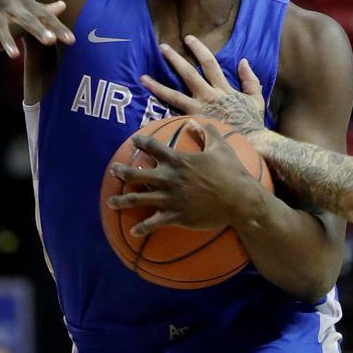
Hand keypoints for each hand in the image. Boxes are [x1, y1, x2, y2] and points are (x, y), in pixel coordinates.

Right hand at [0, 0, 74, 63]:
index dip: (57, 27)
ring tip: (14, 55)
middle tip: (50, 40)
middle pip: (25, 18)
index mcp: (21, 0)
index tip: (72, 40)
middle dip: (37, 29)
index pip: (44, 15)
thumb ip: (39, 6)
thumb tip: (64, 6)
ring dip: (5, 39)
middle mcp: (8, 3)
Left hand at [107, 119, 267, 235]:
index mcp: (179, 161)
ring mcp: (171, 198)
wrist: (240, 200)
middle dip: (122, 172)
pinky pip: (154, 223)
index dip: (141, 142)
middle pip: (138, 174)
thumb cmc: (232, 173)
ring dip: (123, 200)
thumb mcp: (221, 147)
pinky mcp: (176, 216)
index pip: (154, 147)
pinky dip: (143, 228)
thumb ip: (207, 132)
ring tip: (112, 202)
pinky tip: (134, 231)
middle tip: (114, 170)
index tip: (134, 141)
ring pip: (139, 198)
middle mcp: (170, 179)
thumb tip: (195, 121)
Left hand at [140, 35, 266, 135]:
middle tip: (162, 47)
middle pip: (188, 73)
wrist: (250, 145)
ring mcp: (198, 111)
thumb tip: (243, 61)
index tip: (188, 39)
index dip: (198, 48)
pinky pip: (173, 119)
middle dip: (174, 59)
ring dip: (157, 85)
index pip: (209, 63)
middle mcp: (208, 96)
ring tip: (143, 78)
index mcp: (223, 89)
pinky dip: (160, 117)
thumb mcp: (256, 100)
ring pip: (173, 95)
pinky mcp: (192, 125)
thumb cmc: (252, 125)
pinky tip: (146, 112)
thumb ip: (250, 80)